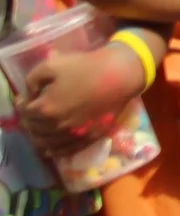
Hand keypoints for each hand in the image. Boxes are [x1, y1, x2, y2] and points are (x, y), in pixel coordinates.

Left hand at [14, 45, 143, 157]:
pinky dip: (54, 150)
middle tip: (33, 112)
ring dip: (39, 136)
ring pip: (46, 143)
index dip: (23, 104)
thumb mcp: (52, 64)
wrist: (120, 74)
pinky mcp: (88, 138)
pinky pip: (65, 151)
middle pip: (34, 128)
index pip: (25, 112)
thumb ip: (32, 80)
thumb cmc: (87, 66)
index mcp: (46, 108)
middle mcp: (57, 126)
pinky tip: (51, 147)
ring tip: (41, 128)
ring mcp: (73, 134)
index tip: (26, 99)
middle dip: (30, 120)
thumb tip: (31, 94)